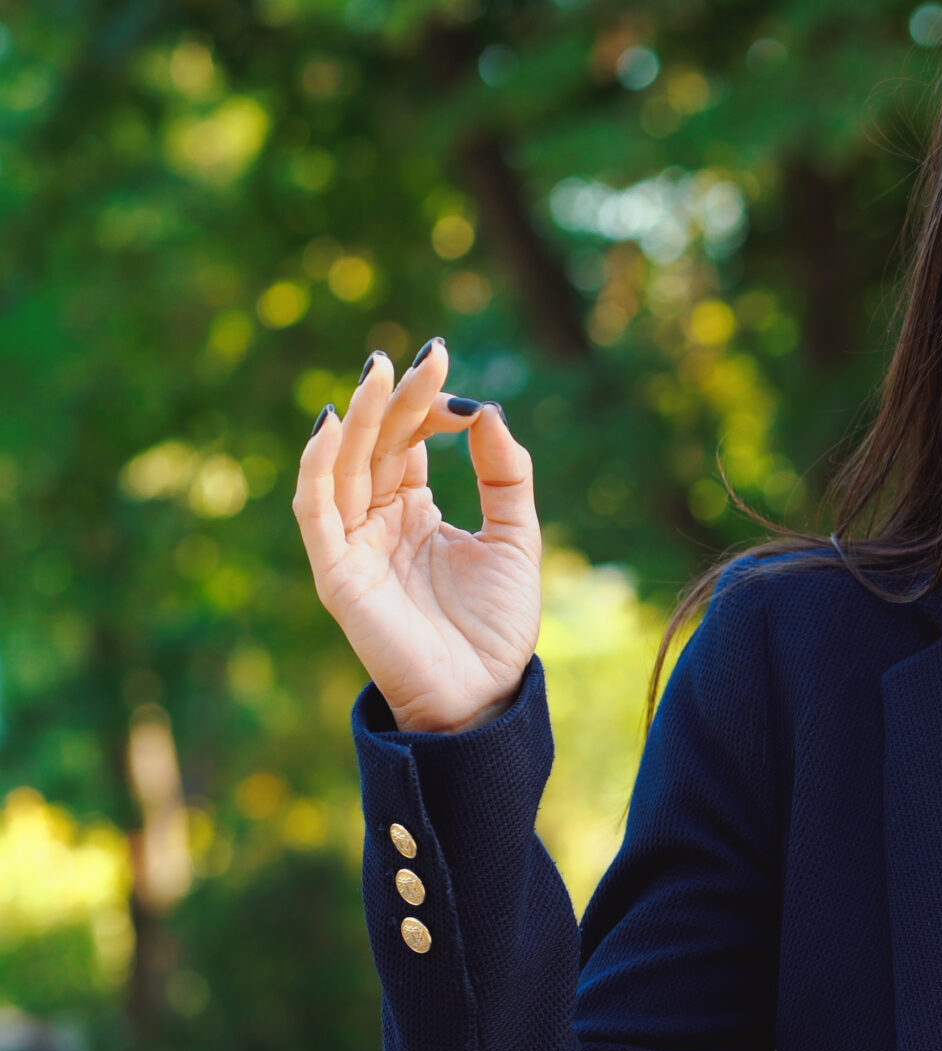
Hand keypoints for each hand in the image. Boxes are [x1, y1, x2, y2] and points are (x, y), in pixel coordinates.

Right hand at [291, 339, 541, 732]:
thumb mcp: (516, 537)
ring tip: (376, 372)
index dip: (428, 408)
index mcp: (417, 512)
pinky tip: (332, 425)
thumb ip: (505, 474)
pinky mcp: (337, 572)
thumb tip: (485, 408)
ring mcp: (355, 545)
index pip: (410, 443)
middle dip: (396, 399)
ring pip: (345, 466)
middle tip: (419, 355)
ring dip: (359, 418)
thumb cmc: (497, 626)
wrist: (483, 694)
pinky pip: (316, 511)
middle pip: (378, 445)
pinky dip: (318, 467)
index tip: (452, 379)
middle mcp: (379, 522)